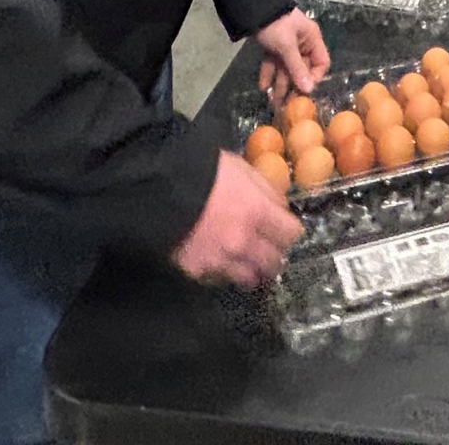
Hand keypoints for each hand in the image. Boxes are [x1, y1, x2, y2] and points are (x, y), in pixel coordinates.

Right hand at [173, 152, 301, 288]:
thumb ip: (264, 190)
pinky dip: (223, 273)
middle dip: (274, 255)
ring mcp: (220, 261)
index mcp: (257, 212)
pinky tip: (219, 262)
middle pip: (274, 262)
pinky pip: (220, 279)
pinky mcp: (197, 272)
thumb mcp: (240, 168)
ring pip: (249, 278)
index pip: (291, 234)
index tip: (284, 230)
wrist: (157, 186)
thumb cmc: (201, 170)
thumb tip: (279, 206)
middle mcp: (243, 242)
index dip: (289, 231)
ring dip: (252, 270)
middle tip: (269, 250)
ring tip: (247, 262)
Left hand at [253, 8, 327, 108]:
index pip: (321, 63)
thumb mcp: (287, 47)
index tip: (304, 90)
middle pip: (302, 69)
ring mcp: (287, 46)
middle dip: (293, 86)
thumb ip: (297, 68)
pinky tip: (263, 87)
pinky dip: (269, 74)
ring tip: (273, 101)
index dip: (314, 77)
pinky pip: (274, 63)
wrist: (253, 8)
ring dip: (280, 84)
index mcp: (312, 40)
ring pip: (286, 68)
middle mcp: (302, 44)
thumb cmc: (276, 25)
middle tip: (286, 104)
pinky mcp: (273, 46)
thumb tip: (308, 90)